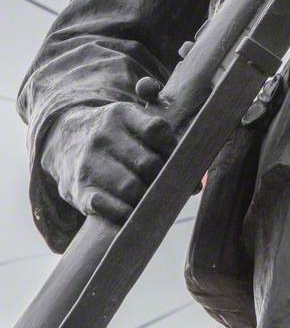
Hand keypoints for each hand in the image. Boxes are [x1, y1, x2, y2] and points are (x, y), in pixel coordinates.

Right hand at [41, 101, 175, 223]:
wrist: (62, 140)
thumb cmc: (112, 134)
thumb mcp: (130, 115)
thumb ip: (159, 123)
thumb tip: (188, 144)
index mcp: (121, 114)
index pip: (156, 129)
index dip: (173, 148)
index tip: (180, 158)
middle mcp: (103, 136)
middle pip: (148, 163)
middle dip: (164, 177)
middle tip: (172, 184)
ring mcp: (89, 163)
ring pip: (131, 188)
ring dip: (147, 198)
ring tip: (155, 198)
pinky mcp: (79, 189)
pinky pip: (107, 206)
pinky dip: (126, 213)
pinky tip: (134, 212)